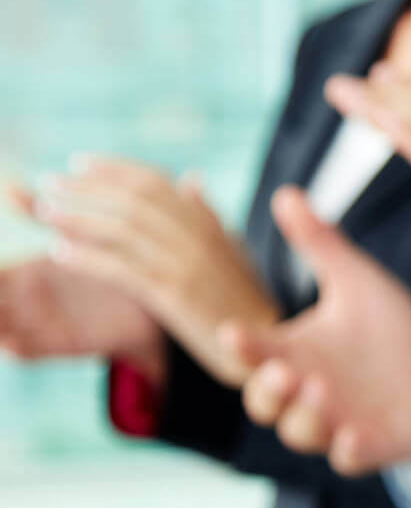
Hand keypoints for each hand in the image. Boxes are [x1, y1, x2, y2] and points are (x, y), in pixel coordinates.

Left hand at [27, 157, 276, 382]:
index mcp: (208, 223)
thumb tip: (192, 179)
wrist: (269, 346)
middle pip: (133, 200)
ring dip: (78, 218)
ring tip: (45, 212)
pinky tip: (61, 252)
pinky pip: (121, 268)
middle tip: (50, 184)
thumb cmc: (245, 300)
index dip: (114, 168)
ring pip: (122, 230)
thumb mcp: (231, 251)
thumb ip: (208, 216)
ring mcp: (187, 264)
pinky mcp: (175, 295)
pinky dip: (87, 257)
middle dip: (86, 188)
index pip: (155, 182)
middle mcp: (198, 237)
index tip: (79, 161)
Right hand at [223, 187, 410, 475]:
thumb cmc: (386, 333)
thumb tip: (287, 193)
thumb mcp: (356, 283)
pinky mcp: (369, 446)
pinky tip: (354, 439)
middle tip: (283, 371)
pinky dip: (348, 451)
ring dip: (305, 415)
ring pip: (300, 431)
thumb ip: (321, 245)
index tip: (236, 331)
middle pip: (264, 401)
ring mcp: (334, 422)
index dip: (243, 345)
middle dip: (268, 390)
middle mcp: (305, 391)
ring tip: (320, 389)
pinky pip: (348, 459)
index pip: (254, 351)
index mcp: (294, 351)